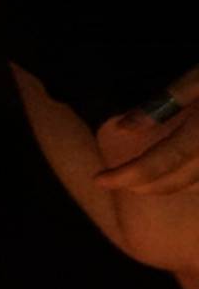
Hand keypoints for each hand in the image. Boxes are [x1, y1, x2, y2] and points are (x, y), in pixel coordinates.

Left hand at [96, 65, 198, 193]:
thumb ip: (164, 103)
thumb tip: (122, 128)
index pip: (158, 164)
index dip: (125, 177)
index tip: (99, 179)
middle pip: (175, 181)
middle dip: (142, 185)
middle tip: (118, 180)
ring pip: (195, 185)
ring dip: (166, 185)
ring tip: (143, 178)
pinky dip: (192, 180)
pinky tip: (181, 171)